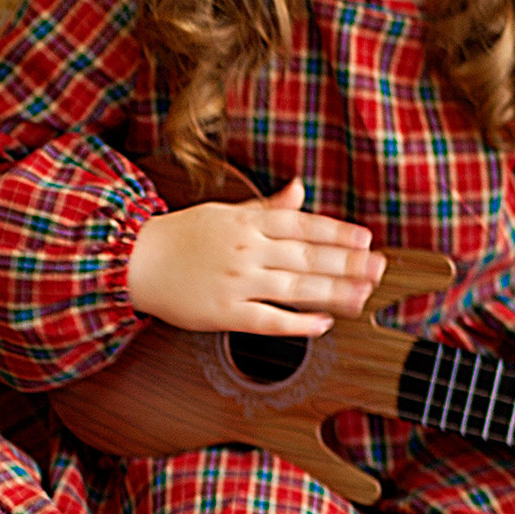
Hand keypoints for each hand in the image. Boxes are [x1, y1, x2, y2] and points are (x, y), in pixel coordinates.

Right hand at [125, 177, 386, 334]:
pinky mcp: (225, 313)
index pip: (303, 225)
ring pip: (295, 288)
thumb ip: (267, 207)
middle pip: (307, 257)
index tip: (366, 239)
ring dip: (333, 293)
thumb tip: (300, 189)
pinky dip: (298, 323)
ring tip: (363, 296)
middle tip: (379, 268)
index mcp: (248, 222)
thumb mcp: (226, 212)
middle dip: (347, 263)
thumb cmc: (182, 236)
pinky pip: (268, 320)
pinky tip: (324, 324)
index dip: (338, 232)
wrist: (135, 260)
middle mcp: (247, 250)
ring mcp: (237, 282)